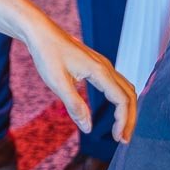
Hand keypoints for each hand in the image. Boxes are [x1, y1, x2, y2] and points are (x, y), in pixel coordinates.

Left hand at [23, 16, 136, 141]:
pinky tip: (113, 110)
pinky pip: (117, 83)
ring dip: (127, 109)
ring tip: (120, 128)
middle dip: (130, 118)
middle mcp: (106, 66)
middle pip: (129, 95)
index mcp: (99, 71)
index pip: (122, 100)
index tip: (118, 139)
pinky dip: (120, 99)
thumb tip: (87, 128)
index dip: (123, 121)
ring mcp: (102, 64)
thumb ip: (74, 105)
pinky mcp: (96, 64)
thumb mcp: (57, 82)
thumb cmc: (47, 53)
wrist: (39, 31)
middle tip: (123, 139)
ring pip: (125, 88)